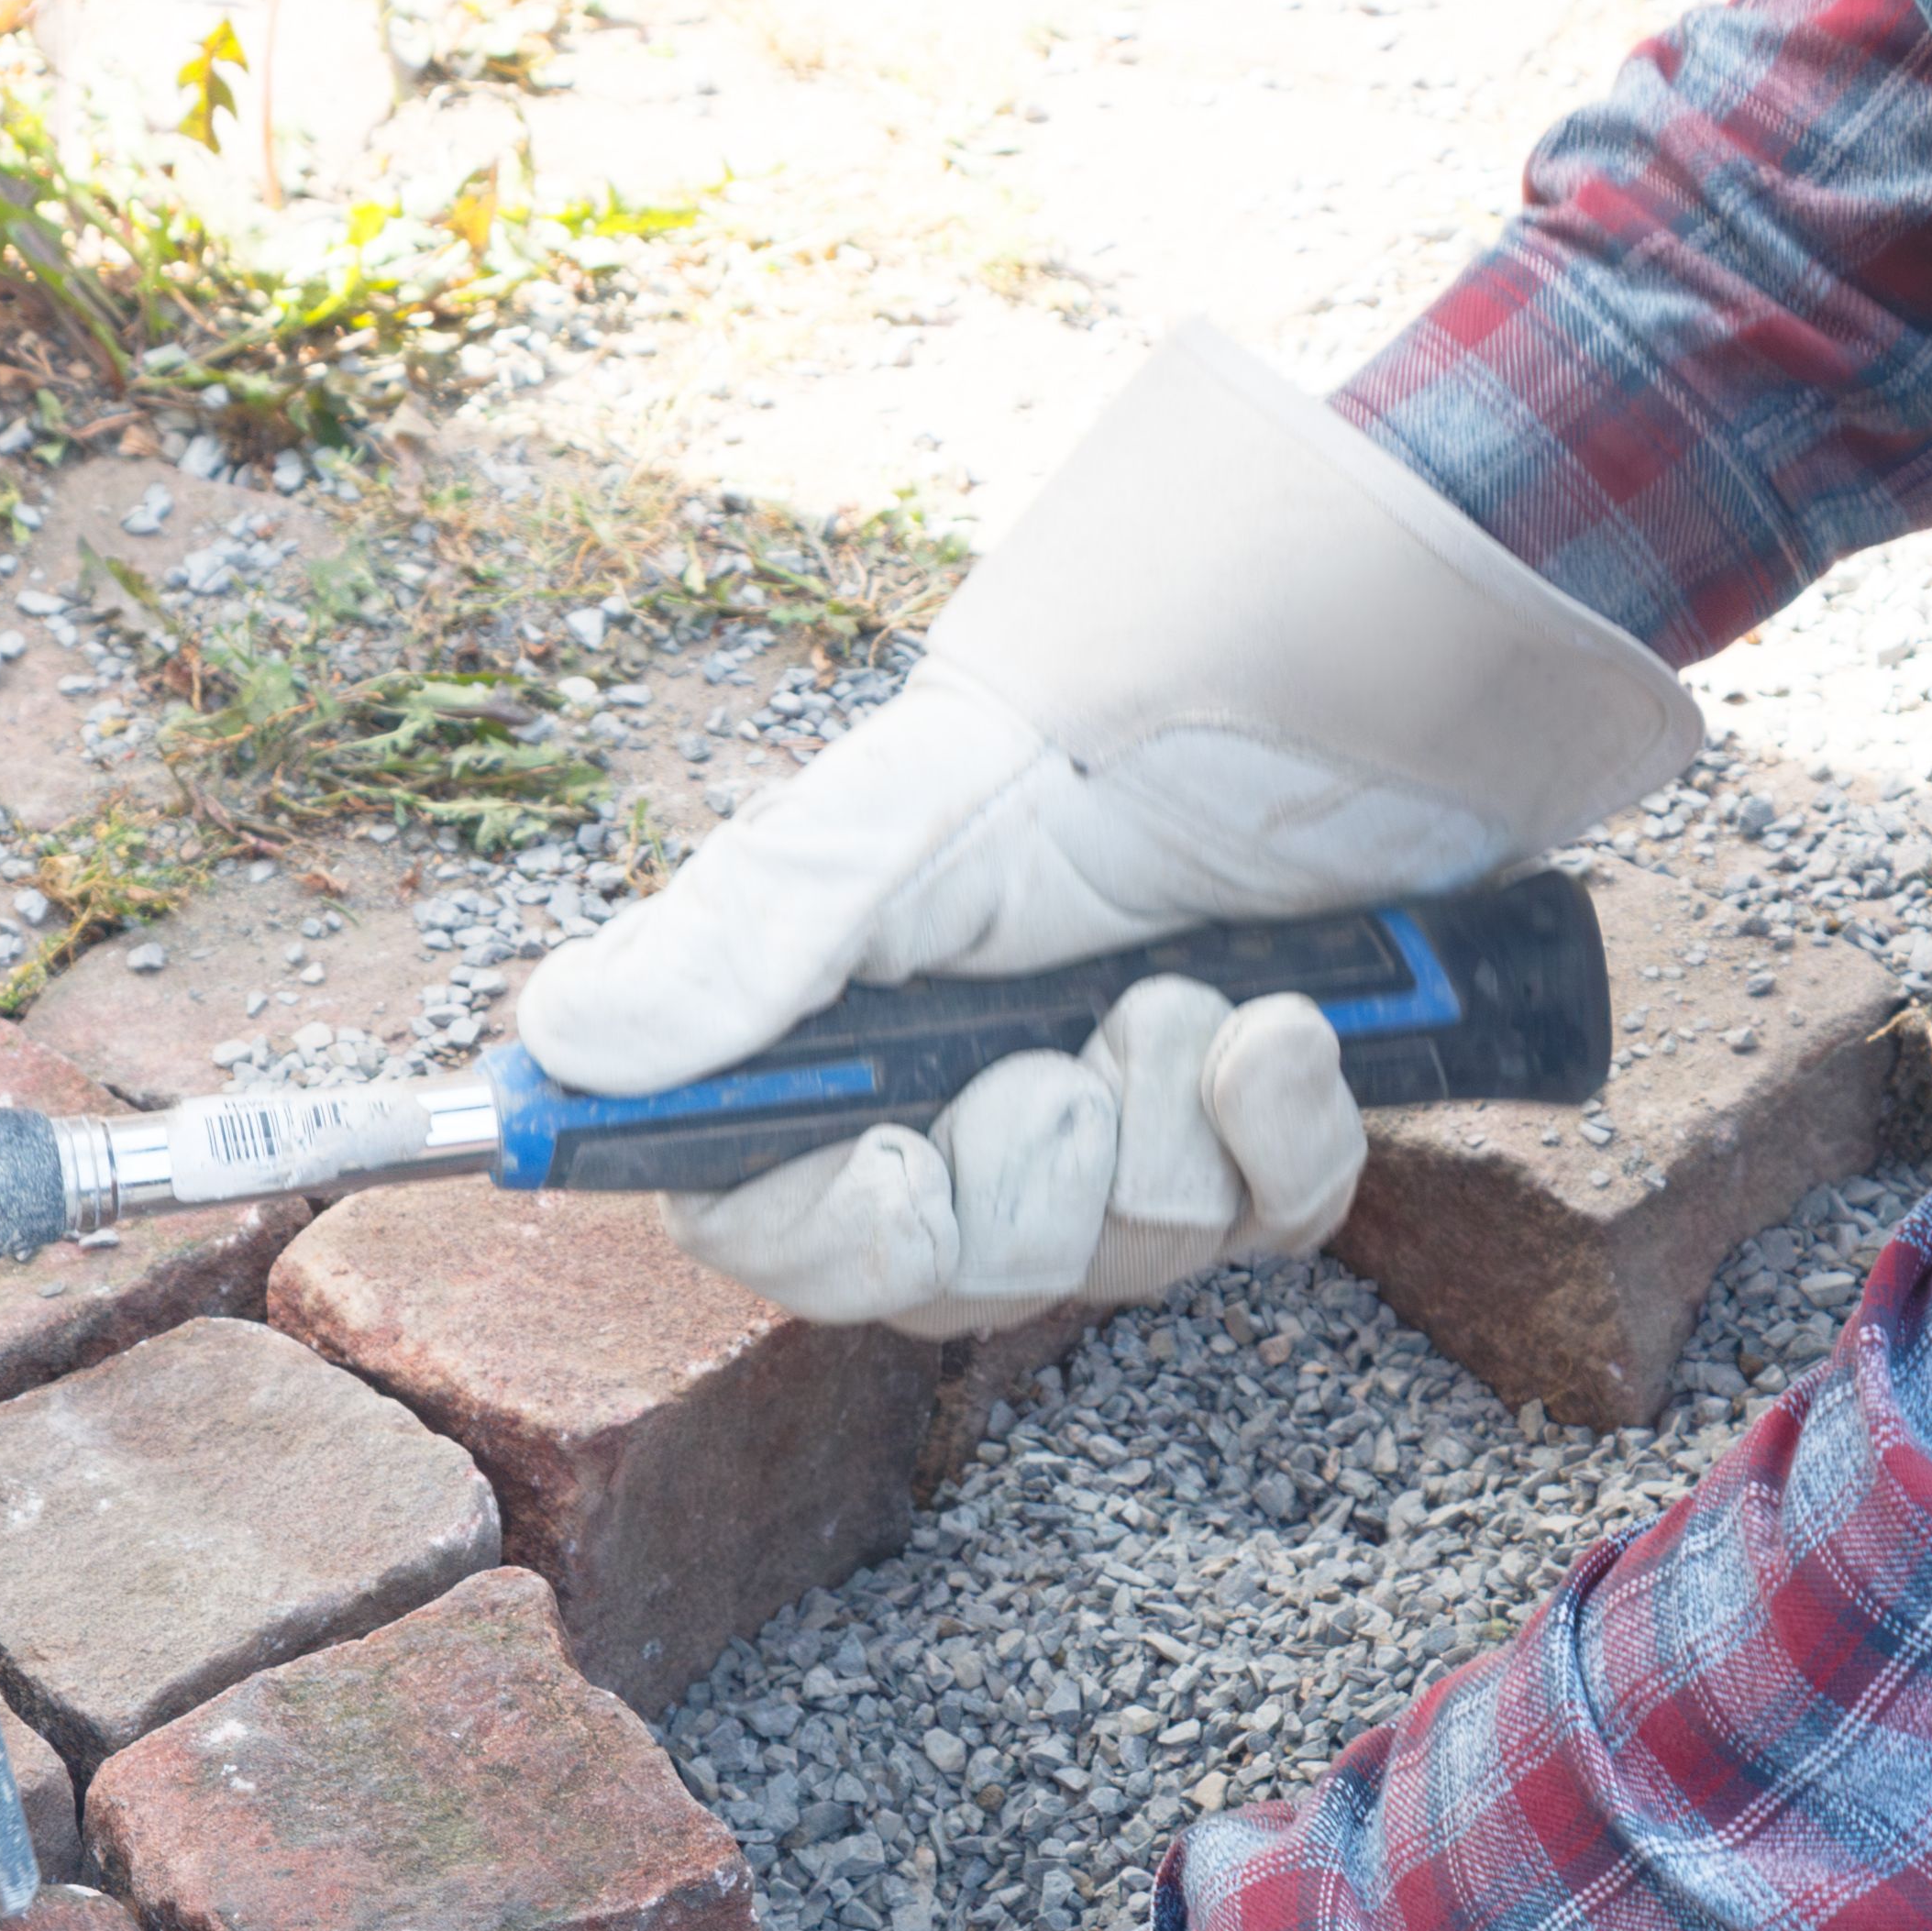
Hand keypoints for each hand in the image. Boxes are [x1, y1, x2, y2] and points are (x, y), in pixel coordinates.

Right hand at [519, 319, 1697, 1333]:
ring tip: (1185, 993)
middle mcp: (968, 1091)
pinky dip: (1285, 1138)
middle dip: (1021, 1189)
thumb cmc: (1132, 703)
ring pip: (1112, 1260)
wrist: (1373, 653)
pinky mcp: (1267, 1135)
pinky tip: (1290, 1030)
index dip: (817, 1234)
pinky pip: (1264, 1226)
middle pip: (941, 1277)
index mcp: (845, 1023)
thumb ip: (751, 936)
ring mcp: (1123, 1122)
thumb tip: (558, 1042)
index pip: (763, 1215)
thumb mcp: (918, 806)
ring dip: (1163, 1138)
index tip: (890, 1169)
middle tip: (1062, 1064)